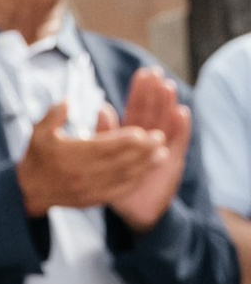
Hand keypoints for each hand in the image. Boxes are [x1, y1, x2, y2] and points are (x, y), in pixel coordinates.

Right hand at [17, 98, 162, 217]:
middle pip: (118, 162)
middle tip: (160, 138)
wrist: (29, 191)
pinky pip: (118, 191)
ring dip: (144, 166)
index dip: (125, 140)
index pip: (103, 147)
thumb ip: (54, 115)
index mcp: (70, 156)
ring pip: (122, 177)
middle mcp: (81, 174)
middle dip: (142, 151)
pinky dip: (134, 182)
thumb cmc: (37, 157)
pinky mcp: (92, 199)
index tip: (143, 132)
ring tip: (162, 154)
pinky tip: (146, 172)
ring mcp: (88, 189)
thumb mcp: (39, 132)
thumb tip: (68, 100)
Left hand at [106, 64, 190, 230]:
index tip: (142, 73)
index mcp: (132, 136)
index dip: (140, 92)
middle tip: (156, 73)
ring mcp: (163, 147)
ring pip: (166, 121)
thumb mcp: (106, 160)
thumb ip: (105, 135)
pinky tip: (181, 112)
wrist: (136, 211)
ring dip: (167, 104)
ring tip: (167, 86)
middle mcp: (150, 138)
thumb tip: (102, 108)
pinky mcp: (174, 159)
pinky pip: (179, 140)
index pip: (137, 109)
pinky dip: (181, 127)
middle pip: (153, 111)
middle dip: (154, 92)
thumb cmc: (118, 185)